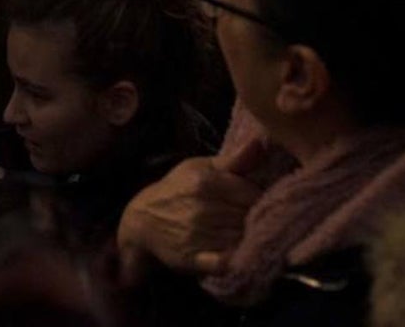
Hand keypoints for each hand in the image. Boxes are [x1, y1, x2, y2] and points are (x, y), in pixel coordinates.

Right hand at [117, 139, 265, 283]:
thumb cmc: (177, 189)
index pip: (254, 194)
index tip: (258, 201)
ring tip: (245, 234)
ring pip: (243, 239)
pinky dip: (235, 260)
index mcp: (206, 183)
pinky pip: (226, 263)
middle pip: (251, 218)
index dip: (261, 199)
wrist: (142, 221)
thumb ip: (234, 159)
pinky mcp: (194, 259)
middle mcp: (203, 209)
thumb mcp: (200, 168)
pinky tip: (238, 254)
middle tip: (254, 219)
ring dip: (250, 239)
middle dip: (257, 219)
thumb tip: (261, 141)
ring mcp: (198, 236)